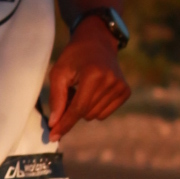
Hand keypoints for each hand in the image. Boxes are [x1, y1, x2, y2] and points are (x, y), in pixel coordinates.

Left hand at [45, 20, 130, 138]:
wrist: (97, 42)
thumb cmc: (74, 56)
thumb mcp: (59, 72)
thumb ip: (56, 98)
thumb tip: (54, 124)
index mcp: (94, 75)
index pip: (78, 108)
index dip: (64, 124)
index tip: (53, 136)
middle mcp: (111, 81)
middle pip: (85, 114)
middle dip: (72, 110)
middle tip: (70, 92)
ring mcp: (121, 87)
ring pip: (94, 116)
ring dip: (84, 108)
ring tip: (82, 89)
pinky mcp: (125, 92)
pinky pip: (104, 114)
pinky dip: (94, 107)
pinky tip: (94, 91)